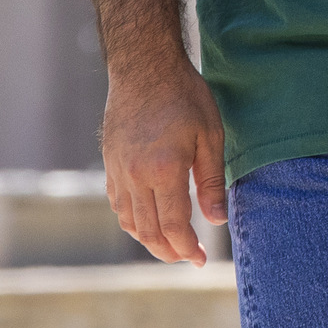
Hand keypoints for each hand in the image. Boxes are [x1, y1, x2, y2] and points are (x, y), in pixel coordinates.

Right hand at [103, 57, 226, 264]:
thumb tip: (217, 220)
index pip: (174, 226)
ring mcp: (118, 171)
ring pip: (129, 222)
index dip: (187, 248)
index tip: (200, 259)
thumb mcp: (210, 135)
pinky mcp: (110, 163)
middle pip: (149, 231)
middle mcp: (135, 177)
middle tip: (186, 259)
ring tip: (169, 246)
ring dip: (148, 240)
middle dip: (168, 252)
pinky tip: (147, 221)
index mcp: (164, 171)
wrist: (143, 67)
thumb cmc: (184, 96)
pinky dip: (132, 221)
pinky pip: (118, 204)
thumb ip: (211, 181)